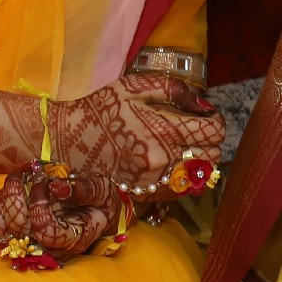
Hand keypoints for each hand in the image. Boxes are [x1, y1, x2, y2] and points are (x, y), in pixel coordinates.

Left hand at [0, 162, 120, 261]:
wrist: (97, 211)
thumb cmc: (101, 201)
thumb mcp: (102, 191)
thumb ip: (82, 190)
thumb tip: (56, 186)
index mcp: (73, 238)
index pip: (45, 231)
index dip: (39, 205)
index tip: (46, 183)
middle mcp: (50, 247)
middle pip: (19, 228)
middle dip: (18, 195)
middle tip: (30, 173)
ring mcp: (32, 243)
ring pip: (3, 227)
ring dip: (6, 197)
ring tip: (20, 177)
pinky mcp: (20, 235)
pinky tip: (12, 187)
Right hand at [55, 74, 221, 187]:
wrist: (66, 141)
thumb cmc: (101, 108)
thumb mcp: (135, 86)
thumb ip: (174, 90)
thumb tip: (203, 105)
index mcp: (164, 130)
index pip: (214, 132)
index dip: (215, 121)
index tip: (206, 116)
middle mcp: (164, 160)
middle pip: (212, 157)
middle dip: (209, 142)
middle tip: (195, 131)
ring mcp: (155, 182)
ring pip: (199, 177)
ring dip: (198, 162)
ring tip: (184, 148)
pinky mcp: (146, 195)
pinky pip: (180, 191)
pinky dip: (182, 177)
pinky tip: (168, 164)